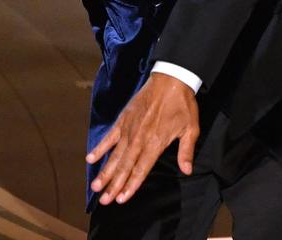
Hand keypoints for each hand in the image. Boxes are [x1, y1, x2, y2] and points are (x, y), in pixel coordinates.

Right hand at [86, 73, 199, 204]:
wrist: (171, 80)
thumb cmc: (183, 105)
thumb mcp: (191, 129)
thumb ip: (186, 151)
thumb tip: (187, 171)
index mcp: (155, 143)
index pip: (141, 169)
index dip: (131, 186)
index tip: (121, 199)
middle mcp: (139, 139)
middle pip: (124, 166)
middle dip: (114, 185)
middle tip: (103, 200)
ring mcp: (129, 129)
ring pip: (115, 155)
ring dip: (105, 172)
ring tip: (95, 186)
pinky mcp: (123, 120)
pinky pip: (109, 137)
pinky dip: (100, 148)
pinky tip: (90, 159)